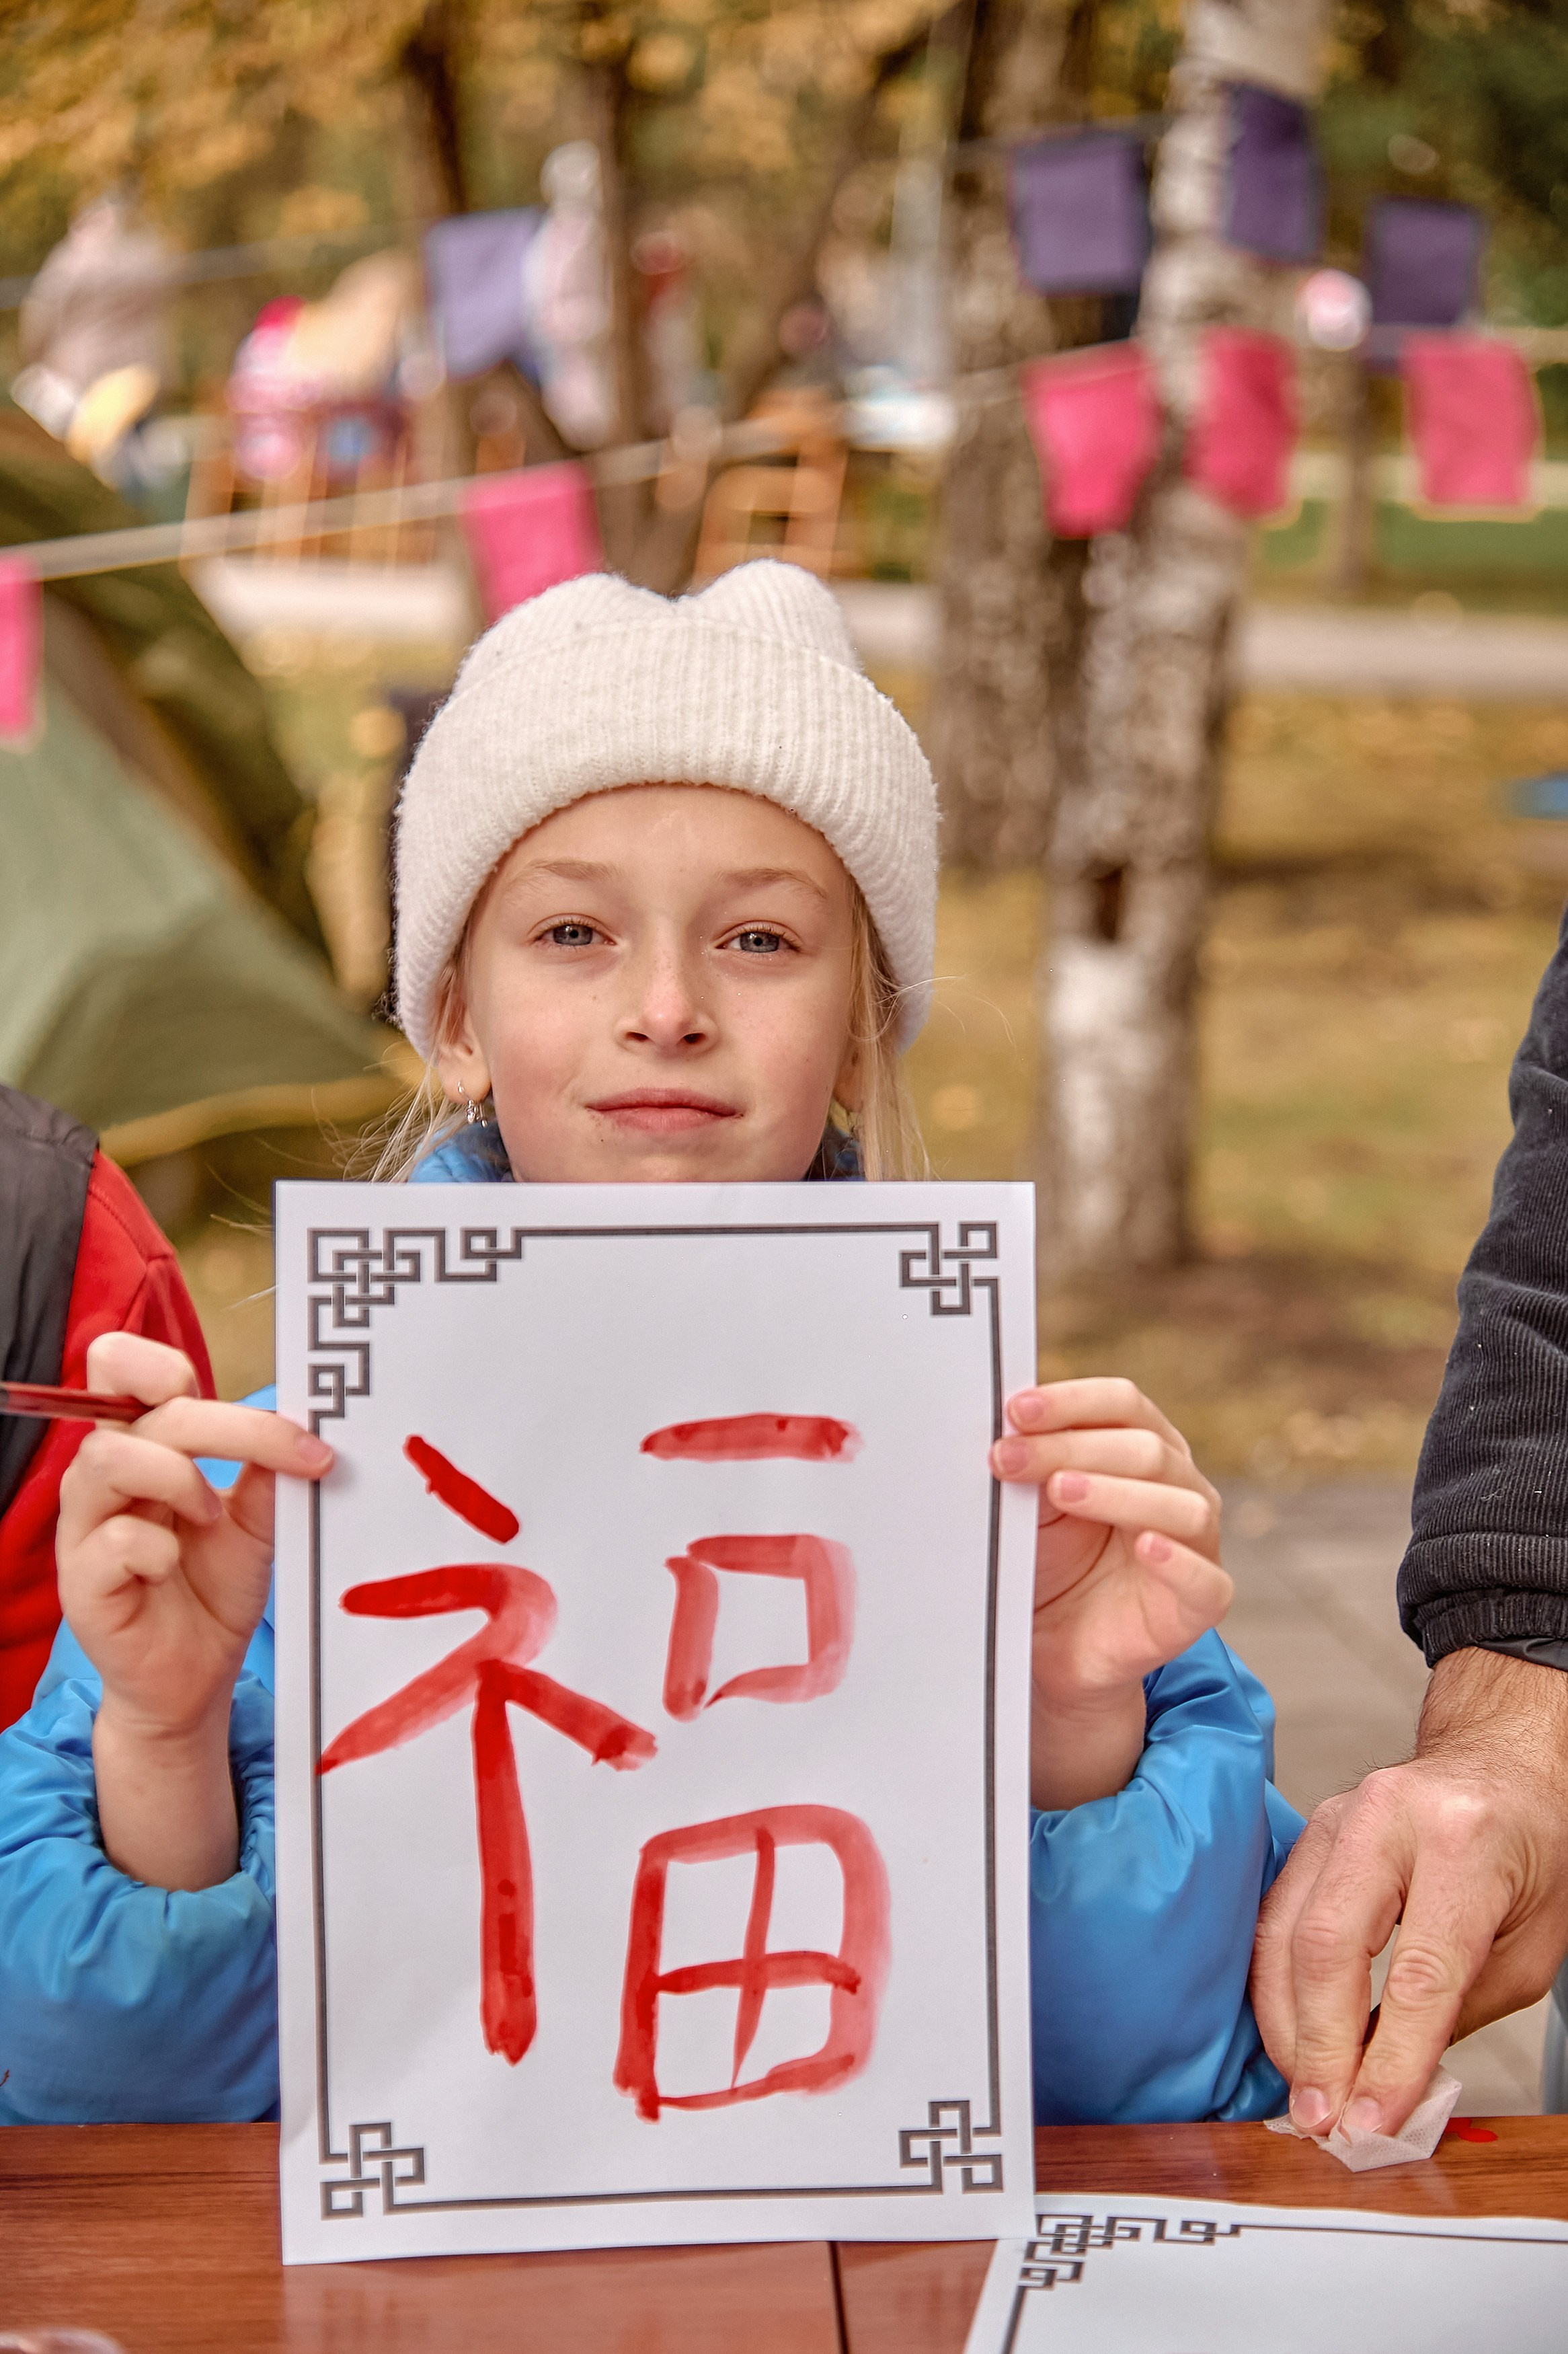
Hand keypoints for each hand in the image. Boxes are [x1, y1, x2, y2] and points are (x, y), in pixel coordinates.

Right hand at [56, 1331, 332, 1889]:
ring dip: (177, 1478)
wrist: (197, 1677)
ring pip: (108, 1460)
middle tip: (291, 1453)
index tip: (216, 1387)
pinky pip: (113, 1540)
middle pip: (136, 1409)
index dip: (157, 1360)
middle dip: (225, 1425)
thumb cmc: (216, 1590)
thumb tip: (304, 1418)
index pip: (117, 1365)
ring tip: (212, 1516)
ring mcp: (86, 1528)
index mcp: (143, 1445)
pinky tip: (175, 1566)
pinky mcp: (82, 1582)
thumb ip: (267, 1466)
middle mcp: (105, 1477)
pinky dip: (157, 1546)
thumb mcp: (258, 1517)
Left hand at [990, 1379, 1230, 1810]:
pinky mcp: (1203, 1600)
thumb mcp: (1030, 1505)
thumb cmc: (1049, 1560)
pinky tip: (1145, 1547)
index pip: (1123, 1403)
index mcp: (1144, 1445)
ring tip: (1061, 1490)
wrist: (1053, 1646)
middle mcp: (1180, 1484)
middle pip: (1145, 1447)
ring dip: (1116, 1492)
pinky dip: (1177, 1559)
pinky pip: (1203, 1577)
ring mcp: (1197, 1542)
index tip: (1015, 1410)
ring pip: (1179, 1503)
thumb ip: (1029, 1462)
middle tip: (1008, 1458)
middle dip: (1070, 1447)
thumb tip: (1001, 1423)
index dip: (1071, 1401)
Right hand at [1250, 1647, 1567, 2137]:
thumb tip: (1392, 2088)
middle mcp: (1390, 1817)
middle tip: (1323, 2117)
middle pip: (1329, 1946)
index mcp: (1465, 1841)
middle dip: (1318, 2045)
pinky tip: (1290, 2033)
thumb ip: (1462, 2014)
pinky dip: (1275, 1985)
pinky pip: (1274, 1915)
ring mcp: (1337, 1814)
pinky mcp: (1308, 1828)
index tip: (1373, 2121)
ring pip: (1283, 1931)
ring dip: (1285, 2023)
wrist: (1498, 1763)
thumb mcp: (1532, 1944)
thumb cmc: (1530, 1851)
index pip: (1420, 1971)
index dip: (1392, 2058)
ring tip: (1304, 2089)